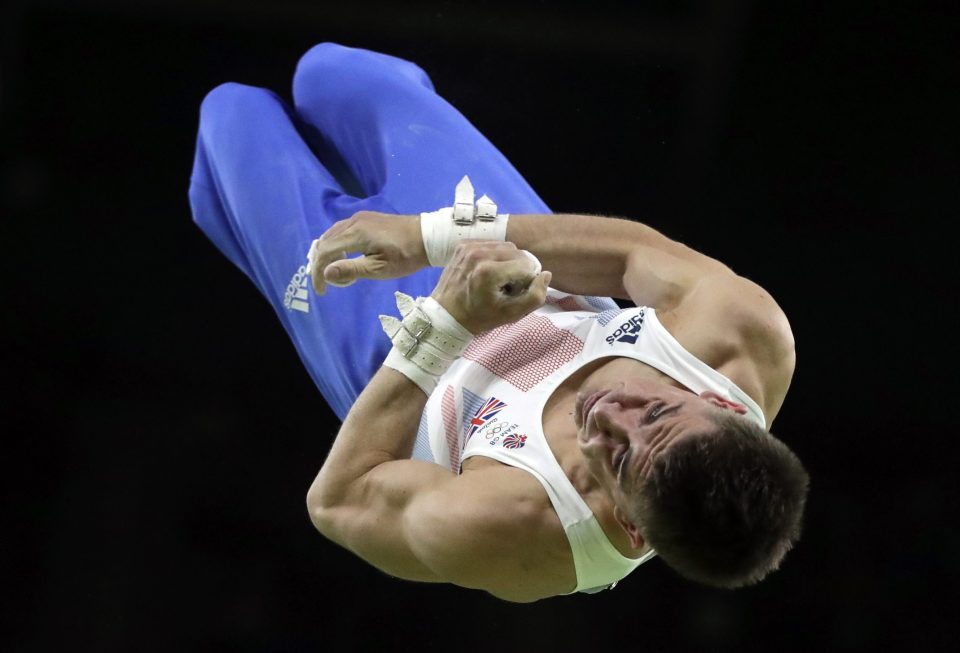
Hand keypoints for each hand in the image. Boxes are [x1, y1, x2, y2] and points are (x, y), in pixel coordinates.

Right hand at [307, 211, 428, 293]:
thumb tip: (325, 273)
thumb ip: (351, 269)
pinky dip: (337, 244)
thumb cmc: (405, 256)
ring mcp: (360, 217)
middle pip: (325, 241)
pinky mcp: (366, 218)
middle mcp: (353, 221)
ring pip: (332, 235)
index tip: (321, 291)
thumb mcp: (379, 269)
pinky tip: (345, 256)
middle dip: (321, 263)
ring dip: (328, 253)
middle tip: (327, 283)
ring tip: (336, 272)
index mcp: (355, 233)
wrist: (428, 236)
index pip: (325, 251)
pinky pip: (342, 230)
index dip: (318, 272)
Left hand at [430, 240, 551, 332]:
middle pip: (518, 253)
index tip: (513, 293)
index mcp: (489, 272)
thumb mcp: (511, 314)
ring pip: (507, 246)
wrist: (446, 314)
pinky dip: (495, 256)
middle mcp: (479, 254)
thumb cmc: (479, 317)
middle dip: (519, 269)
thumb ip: (535, 296)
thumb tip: (546, 274)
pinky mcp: (464, 244)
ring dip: (508, 261)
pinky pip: (492, 244)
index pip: (527, 265)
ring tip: (497, 279)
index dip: (527, 280)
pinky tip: (486, 271)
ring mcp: (469, 247)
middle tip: (507, 286)